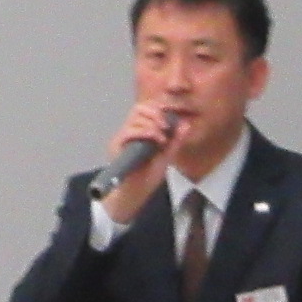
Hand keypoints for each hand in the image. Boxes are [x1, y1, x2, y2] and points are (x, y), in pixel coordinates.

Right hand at [101, 97, 179, 222]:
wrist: (137, 192)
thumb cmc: (149, 175)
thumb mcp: (167, 155)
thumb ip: (175, 140)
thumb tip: (185, 124)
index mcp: (139, 130)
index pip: (146, 108)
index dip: (158, 109)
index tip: (171, 120)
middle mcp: (129, 131)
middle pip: (139, 108)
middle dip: (156, 114)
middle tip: (167, 127)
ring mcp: (121, 137)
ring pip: (135, 118)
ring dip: (152, 124)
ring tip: (162, 137)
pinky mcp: (116, 146)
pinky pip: (129, 132)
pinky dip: (144, 132)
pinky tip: (156, 140)